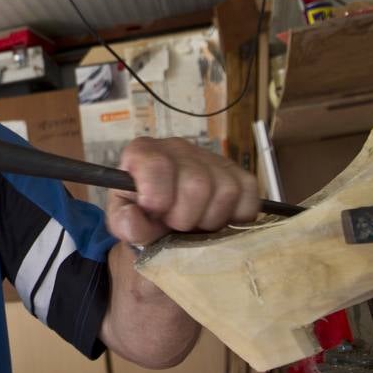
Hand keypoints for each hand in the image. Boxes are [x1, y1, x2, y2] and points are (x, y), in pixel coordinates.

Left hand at [107, 137, 259, 247]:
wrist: (165, 223)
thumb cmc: (142, 218)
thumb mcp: (124, 223)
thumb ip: (124, 223)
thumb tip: (133, 217)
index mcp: (144, 153)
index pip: (157, 165)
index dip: (158, 198)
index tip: (154, 213)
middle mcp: (179, 148)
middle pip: (196, 184)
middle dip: (185, 217)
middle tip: (175, 225)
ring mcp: (212, 158)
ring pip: (226, 191)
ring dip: (210, 220)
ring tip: (194, 224)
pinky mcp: (240, 175)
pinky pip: (249, 198)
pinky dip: (236, 218)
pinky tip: (216, 219)